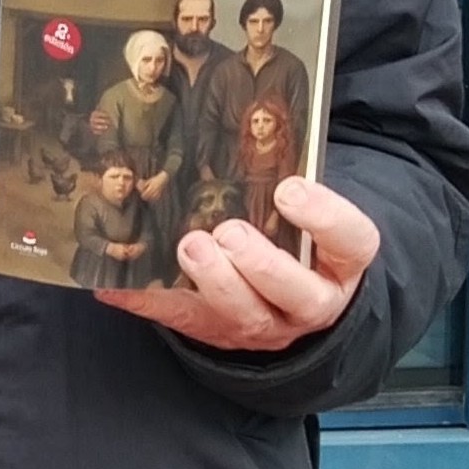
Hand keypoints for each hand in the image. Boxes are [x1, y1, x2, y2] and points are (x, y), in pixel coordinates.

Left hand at [97, 174, 379, 352]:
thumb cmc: (297, 243)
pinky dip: (147, 301)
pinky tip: (116, 281)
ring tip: (190, 246)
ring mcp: (265, 325)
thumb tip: (250, 135)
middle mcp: (309, 302)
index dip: (325, 218)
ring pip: (247, 316)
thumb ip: (292, 194)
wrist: (286, 306)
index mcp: (341, 265)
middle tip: (228, 233)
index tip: (289, 189)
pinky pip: (181, 321)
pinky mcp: (217, 334)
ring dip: (215, 282)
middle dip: (262, 265)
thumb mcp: (311, 222)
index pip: (352, 243)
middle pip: (297, 293)